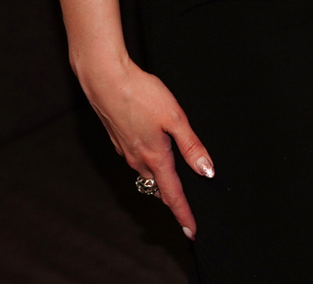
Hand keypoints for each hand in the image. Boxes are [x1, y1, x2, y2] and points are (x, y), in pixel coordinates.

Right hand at [76, 53, 213, 239]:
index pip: (172, 194)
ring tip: (175, 184)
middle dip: (173, 199)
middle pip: (159, 187)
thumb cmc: (141, 95)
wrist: (106, 80)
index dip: (184, 214)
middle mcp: (138, 159)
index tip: (192, 230)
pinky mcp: (119, 140)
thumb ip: (192, 146)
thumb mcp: (175, 118)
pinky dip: (149, 164)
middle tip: (187, 210)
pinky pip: (137, 160)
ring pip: (147, 173)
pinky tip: (155, 154)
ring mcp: (126, 151)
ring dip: (160, 180)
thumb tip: (206, 171)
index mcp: (155, 157)